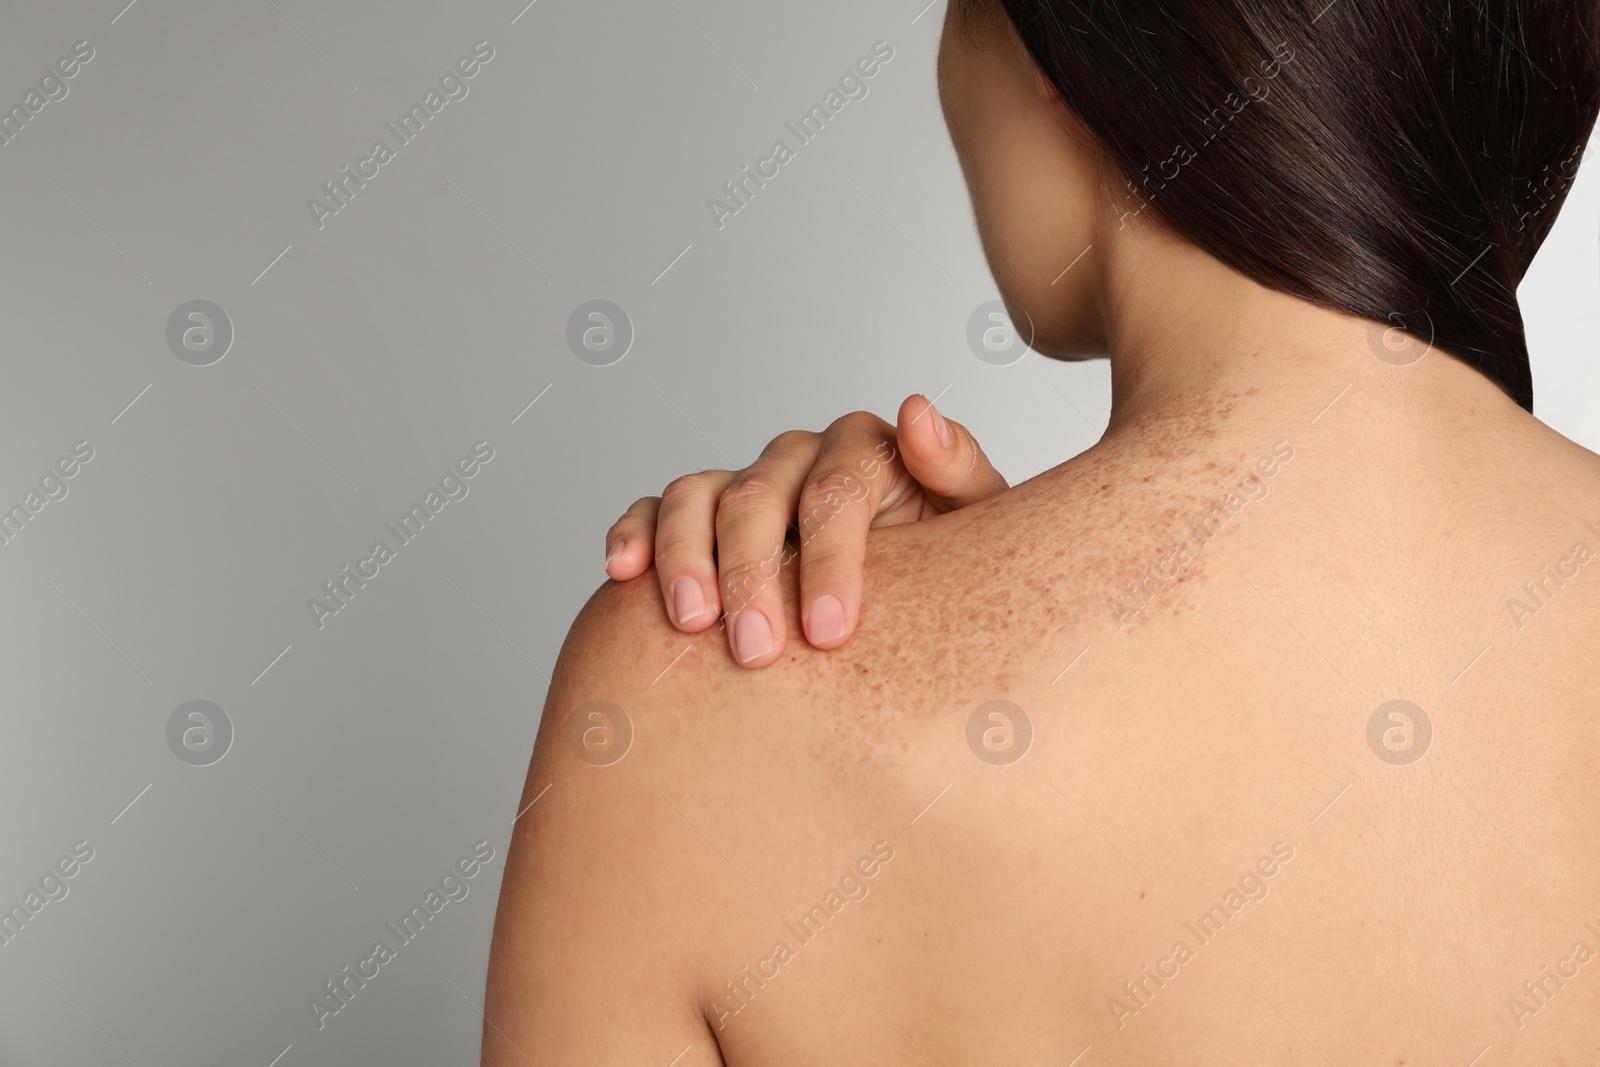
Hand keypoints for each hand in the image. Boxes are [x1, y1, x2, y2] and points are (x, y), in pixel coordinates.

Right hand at [603, 394, 1006, 666]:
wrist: (917, 611)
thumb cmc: (952, 571)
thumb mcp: (977, 529)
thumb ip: (958, 470)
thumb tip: (917, 410)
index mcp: (867, 452)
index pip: (838, 487)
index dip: (831, 558)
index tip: (829, 633)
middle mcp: (799, 459)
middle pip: (760, 495)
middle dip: (754, 574)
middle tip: (757, 653)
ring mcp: (745, 485)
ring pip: (699, 496)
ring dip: (687, 555)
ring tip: (691, 622)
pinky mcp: (700, 517)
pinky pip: (656, 511)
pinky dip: (635, 533)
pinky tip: (623, 572)